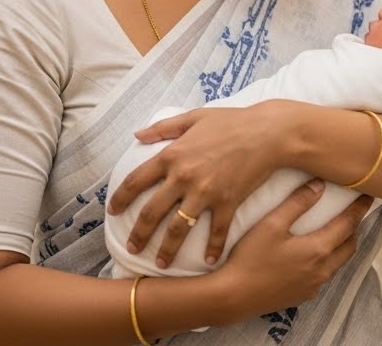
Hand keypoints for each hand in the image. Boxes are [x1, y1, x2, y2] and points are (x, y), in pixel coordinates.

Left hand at [106, 103, 288, 267]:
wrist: (268, 133)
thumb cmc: (232, 121)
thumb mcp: (194, 117)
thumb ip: (163, 127)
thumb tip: (137, 134)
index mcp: (172, 155)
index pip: (136, 181)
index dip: (121, 198)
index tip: (113, 212)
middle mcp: (183, 177)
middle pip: (151, 212)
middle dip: (138, 234)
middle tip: (131, 248)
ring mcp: (205, 192)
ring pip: (177, 228)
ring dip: (167, 249)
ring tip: (159, 263)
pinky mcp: (227, 202)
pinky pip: (216, 231)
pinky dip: (212, 248)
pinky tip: (208, 261)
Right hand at [221, 179, 374, 315]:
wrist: (233, 296)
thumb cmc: (250, 258)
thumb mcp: (271, 224)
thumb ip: (297, 203)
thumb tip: (319, 185)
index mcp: (318, 250)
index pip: (348, 224)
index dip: (360, 208)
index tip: (369, 196)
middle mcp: (322, 270)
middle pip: (350, 245)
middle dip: (354, 228)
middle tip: (353, 212)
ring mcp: (314, 285)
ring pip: (339, 262)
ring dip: (342, 245)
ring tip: (337, 230)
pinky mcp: (304, 295)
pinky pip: (325, 275)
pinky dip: (329, 260)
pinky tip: (316, 254)